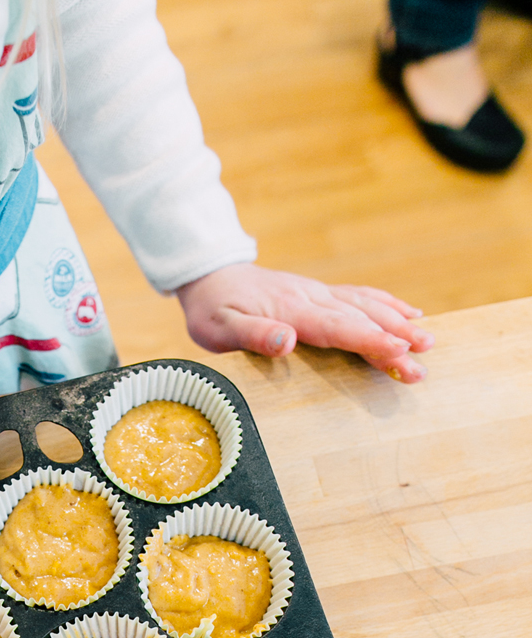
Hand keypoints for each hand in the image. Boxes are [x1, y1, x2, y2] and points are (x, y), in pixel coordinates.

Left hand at [176, 263, 433, 382]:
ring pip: (366, 306)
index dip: (369, 341)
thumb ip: (252, 335)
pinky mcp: (319, 293)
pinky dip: (388, 304)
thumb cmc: (211, 310)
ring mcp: (318, 293)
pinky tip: (410, 314)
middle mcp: (311, 297)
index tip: (398, 353)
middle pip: (360, 319)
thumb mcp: (218, 328)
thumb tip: (285, 340)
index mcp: (290, 310)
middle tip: (422, 363)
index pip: (337, 327)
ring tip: (428, 341)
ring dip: (399, 323)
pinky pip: (360, 296)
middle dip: (394, 340)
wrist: (209, 274)